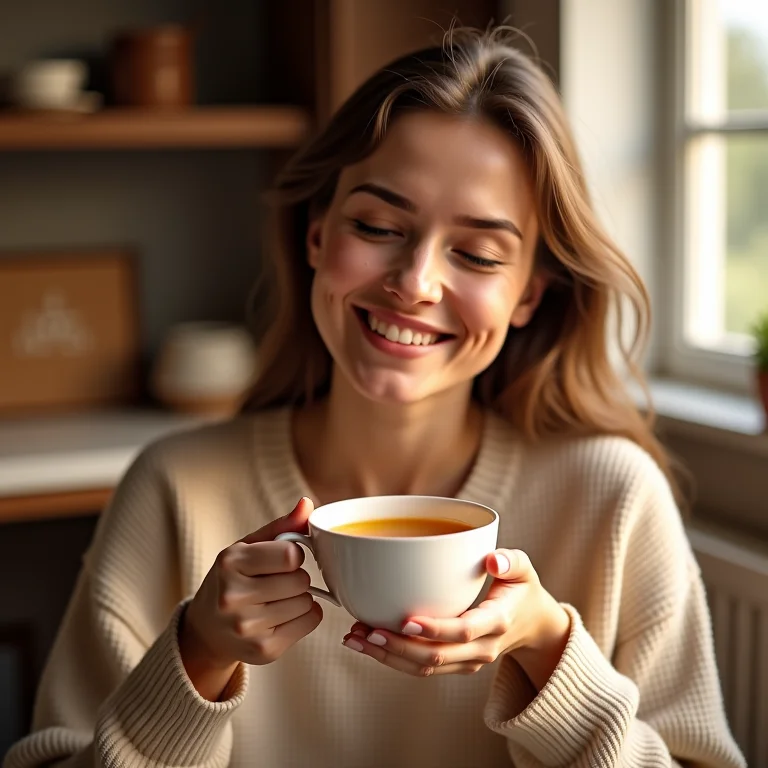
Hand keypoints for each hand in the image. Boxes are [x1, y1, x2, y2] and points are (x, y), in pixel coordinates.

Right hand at [180, 497, 322, 699]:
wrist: (207, 630)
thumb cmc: (233, 579)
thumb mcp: (248, 547)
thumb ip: (281, 526)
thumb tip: (308, 504)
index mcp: (230, 563)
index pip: (290, 554)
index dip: (293, 555)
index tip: (282, 559)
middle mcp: (233, 597)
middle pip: (301, 579)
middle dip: (295, 577)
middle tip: (275, 582)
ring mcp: (247, 628)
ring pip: (307, 601)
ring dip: (300, 597)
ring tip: (275, 600)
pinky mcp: (263, 651)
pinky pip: (310, 621)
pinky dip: (305, 616)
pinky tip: (282, 616)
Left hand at [341, 549, 569, 690]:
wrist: (532, 626)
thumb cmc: (522, 590)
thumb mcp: (524, 570)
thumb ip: (512, 562)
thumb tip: (492, 559)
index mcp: (497, 623)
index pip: (463, 631)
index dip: (434, 629)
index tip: (405, 619)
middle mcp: (482, 649)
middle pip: (436, 657)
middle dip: (397, 647)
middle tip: (365, 630)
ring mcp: (467, 662)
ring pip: (424, 668)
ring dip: (387, 656)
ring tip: (356, 638)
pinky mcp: (455, 666)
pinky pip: (422, 668)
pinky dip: (393, 659)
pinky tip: (368, 643)